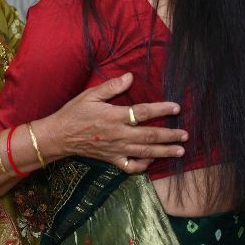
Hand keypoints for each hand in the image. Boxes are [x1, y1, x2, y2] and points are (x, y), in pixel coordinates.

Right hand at [39, 73, 187, 173]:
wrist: (59, 136)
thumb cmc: (74, 113)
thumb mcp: (90, 95)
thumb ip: (111, 86)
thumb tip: (130, 77)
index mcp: (113, 117)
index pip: (142, 113)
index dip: (161, 109)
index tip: (176, 107)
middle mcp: (118, 135)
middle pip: (149, 136)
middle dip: (170, 135)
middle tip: (186, 135)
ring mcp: (116, 150)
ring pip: (145, 153)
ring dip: (164, 152)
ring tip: (180, 151)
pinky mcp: (112, 160)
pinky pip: (131, 167)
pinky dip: (144, 166)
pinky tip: (153, 161)